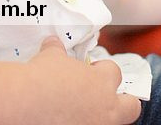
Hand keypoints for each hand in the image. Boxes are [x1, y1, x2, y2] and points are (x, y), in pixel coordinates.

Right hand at [25, 37, 140, 124]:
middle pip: (132, 106)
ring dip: (101, 113)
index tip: (91, 69)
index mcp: (102, 82)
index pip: (115, 72)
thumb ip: (57, 50)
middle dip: (124, 100)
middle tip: (104, 95)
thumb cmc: (43, 77)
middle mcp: (106, 108)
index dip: (103, 69)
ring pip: (113, 122)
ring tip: (82, 108)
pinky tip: (66, 117)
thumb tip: (53, 43)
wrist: (28, 104)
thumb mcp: (51, 56)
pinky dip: (82, 121)